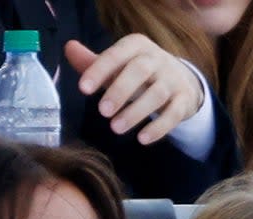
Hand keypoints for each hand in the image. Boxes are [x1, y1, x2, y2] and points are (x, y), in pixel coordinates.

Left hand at [65, 36, 204, 144]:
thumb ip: (93, 62)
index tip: (83, 89)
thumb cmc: (139, 73)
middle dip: (120, 91)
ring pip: (156, 94)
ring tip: (116, 128)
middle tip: (102, 112)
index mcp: (137, 46)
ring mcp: (173, 80)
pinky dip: (159, 128)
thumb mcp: (118, 65)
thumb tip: (69, 48)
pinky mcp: (184, 100)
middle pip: (139, 71)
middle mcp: (157, 59)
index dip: (99, 70)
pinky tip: (142, 139)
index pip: (116, 55)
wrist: (181, 80)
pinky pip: (173, 114)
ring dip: (136, 112)